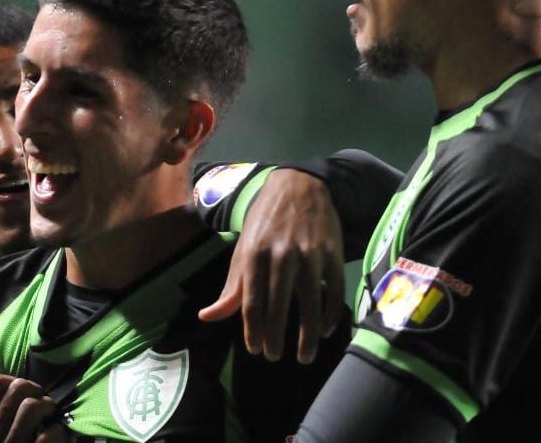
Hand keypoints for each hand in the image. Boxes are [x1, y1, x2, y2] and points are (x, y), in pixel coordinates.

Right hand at [0, 374, 70, 442]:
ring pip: (32, 407)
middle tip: (39, 397)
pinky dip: (56, 430)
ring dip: (45, 405)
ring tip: (49, 411)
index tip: (17, 387)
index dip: (11, 379)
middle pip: (17, 390)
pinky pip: (48, 437)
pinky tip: (56, 432)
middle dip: (33, 388)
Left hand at [197, 167, 343, 362]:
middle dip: (276, 337)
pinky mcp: (332, 253)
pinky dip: (330, 315)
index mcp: (254, 254)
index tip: (255, 350)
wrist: (299, 184)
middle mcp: (280, 255)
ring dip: (307, 335)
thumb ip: (231, 287)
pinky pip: (333, 291)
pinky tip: (325, 330)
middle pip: (278, 306)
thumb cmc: (265, 222)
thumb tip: (207, 317)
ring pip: (309, 303)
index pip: (251, 301)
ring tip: (304, 356)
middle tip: (274, 357)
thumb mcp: (243, 249)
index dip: (253, 330)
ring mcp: (309, 254)